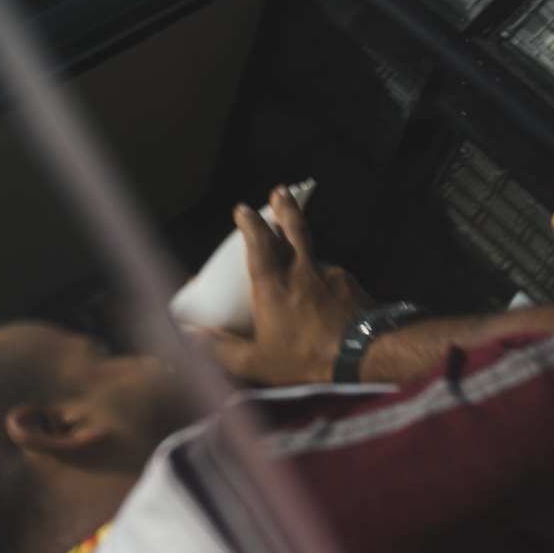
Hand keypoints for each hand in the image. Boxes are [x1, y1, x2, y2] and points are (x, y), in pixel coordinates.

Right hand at [196, 187, 371, 385]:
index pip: (259, 244)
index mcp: (274, 286)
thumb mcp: (256, 362)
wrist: (364, 354)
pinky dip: (323, 280)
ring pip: (313, 255)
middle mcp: (302, 271)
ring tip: (298, 263)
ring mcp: (331, 274)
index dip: (250, 224)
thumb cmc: (305, 358)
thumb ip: (221, 348)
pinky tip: (323, 296)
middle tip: (280, 190)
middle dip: (285, 207)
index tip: (243, 209)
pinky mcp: (352, 284)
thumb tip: (188, 337)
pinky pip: (331, 275)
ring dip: (304, 251)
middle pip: (294, 229)